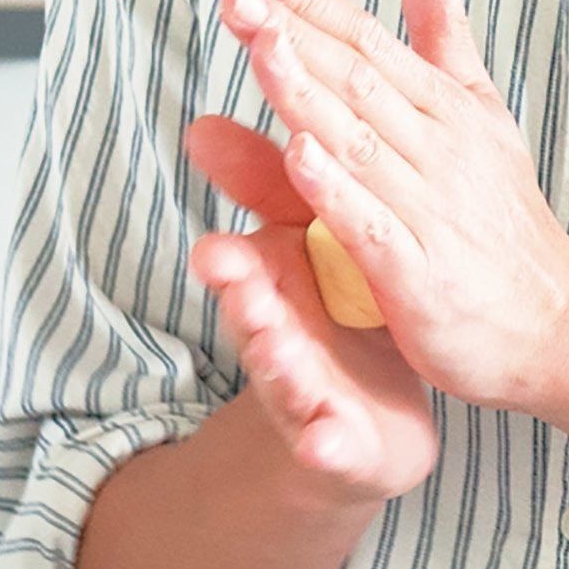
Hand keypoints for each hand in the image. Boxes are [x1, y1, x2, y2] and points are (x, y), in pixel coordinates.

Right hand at [184, 110, 441, 503]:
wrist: (367, 417)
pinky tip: (322, 441)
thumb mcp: (305, 245)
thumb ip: (269, 189)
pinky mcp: (335, 439)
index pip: (240, 268)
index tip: (213, 253)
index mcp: (273, 287)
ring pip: (282, 378)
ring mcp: (302, 392)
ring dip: (276, 367)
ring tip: (275, 353)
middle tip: (236, 293)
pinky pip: (327, 443)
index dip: (225, 263)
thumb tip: (202, 125)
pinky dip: (322, 443)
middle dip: (242, 308)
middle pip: (252, 321)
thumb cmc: (336, 314)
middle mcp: (277, 339)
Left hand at [212, 0, 568, 415]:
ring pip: (359, 140)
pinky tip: (299, 155)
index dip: (313, 3)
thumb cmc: (503, 218)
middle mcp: (438, 148)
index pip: (368, 42)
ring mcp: (429, 209)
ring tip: (260, 46)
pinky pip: (371, 222)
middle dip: (296, 33)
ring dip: (307, 93)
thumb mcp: (481, 109)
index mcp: (444, 108)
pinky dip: (336, 189)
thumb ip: (445, 31)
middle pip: (357, 79)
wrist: (558, 324)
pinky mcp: (418, 272)